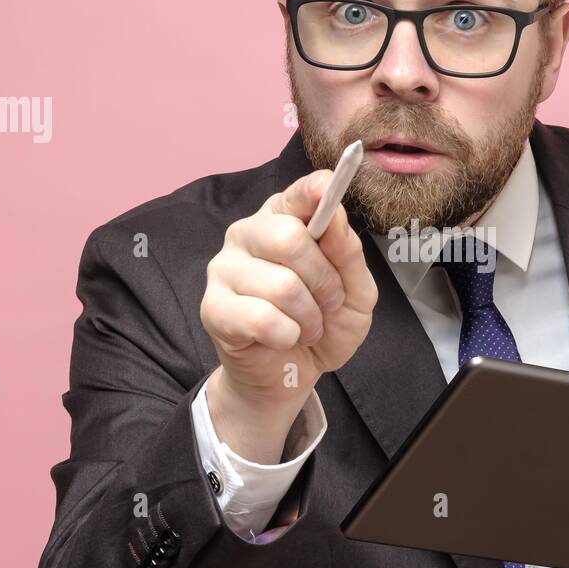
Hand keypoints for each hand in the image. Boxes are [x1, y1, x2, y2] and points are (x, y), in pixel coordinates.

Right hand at [199, 168, 377, 440]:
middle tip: (330, 302)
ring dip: (309, 316)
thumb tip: (335, 215)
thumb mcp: (355, 293)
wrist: (291, 377)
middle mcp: (248, 233)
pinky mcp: (213, 307)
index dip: (317, 191)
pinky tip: (284, 338)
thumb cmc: (322, 325)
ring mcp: (224, 268)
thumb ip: (348, 254)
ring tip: (308, 326)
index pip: (300, 192)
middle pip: (289, 237)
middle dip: (324, 279)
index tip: (329, 191)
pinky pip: (260, 318)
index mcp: (285, 219)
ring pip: (280, 284)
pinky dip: (286, 335)